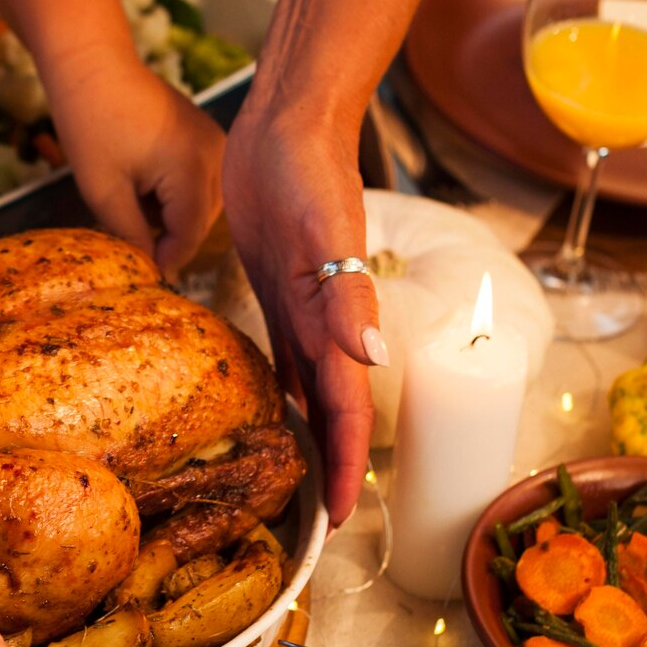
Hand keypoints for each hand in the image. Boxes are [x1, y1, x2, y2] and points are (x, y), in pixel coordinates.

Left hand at [49, 59, 224, 279]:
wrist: (93, 67)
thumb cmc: (92, 124)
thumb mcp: (105, 192)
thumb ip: (133, 236)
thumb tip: (152, 271)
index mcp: (194, 168)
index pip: (190, 235)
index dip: (166, 260)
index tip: (141, 275)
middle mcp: (216, 156)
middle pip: (200, 222)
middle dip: (168, 238)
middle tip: (129, 239)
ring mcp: (215, 144)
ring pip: (201, 205)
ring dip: (169, 217)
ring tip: (131, 204)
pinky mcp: (206, 137)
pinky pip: (199, 183)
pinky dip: (173, 196)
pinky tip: (141, 185)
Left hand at [222, 111, 382, 525]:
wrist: (288, 128)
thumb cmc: (309, 172)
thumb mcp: (324, 233)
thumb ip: (346, 294)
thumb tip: (370, 358)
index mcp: (339, 321)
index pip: (347, 411)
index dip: (344, 466)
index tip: (339, 517)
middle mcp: (324, 325)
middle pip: (333, 413)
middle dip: (333, 466)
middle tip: (320, 518)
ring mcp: (303, 310)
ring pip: (312, 390)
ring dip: (312, 436)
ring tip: (301, 481)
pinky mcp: (278, 292)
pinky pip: (285, 355)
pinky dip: (286, 390)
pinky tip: (277, 410)